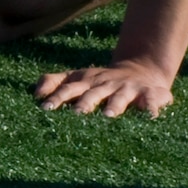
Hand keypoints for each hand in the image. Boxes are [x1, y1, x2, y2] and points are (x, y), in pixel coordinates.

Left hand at [35, 59, 174, 116]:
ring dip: (114, 105)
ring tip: (109, 115)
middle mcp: (106, 85)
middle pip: (93, 94)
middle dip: (85, 103)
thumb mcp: (77, 77)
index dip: (57, 98)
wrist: (142, 70)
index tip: (45, 108)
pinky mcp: (151, 94)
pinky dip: (151, 108)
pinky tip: (150, 117)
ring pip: (120, 98)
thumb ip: (54, 82)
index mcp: (86, 82)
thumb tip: (35, 93)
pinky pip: (152, 102)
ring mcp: (128, 89)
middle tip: (76, 114)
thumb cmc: (101, 81)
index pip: (68, 89)